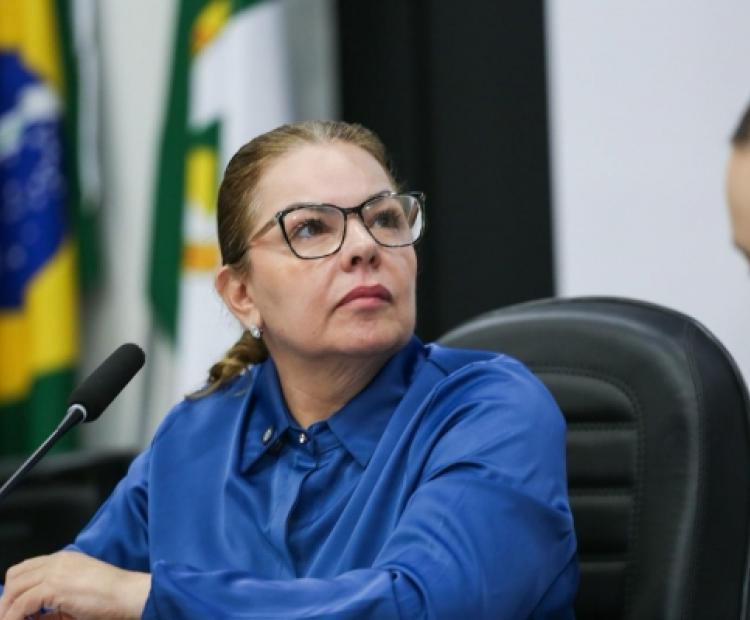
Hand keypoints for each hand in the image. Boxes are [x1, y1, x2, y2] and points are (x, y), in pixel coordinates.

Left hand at [0, 551, 149, 619]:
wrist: (128, 595)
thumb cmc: (112, 596)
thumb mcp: (77, 597)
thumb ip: (53, 605)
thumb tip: (32, 617)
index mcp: (65, 559)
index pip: (26, 568)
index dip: (14, 589)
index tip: (10, 608)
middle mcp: (58, 561)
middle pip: (16, 576)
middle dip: (7, 599)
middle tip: (7, 616)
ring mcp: (55, 572)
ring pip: (15, 589)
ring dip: (7, 609)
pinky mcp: (55, 587)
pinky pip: (22, 604)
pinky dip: (14, 617)